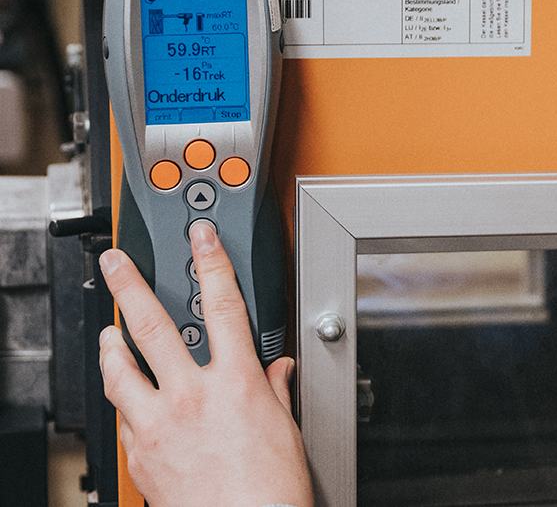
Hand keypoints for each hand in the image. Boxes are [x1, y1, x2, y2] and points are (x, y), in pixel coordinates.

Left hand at [98, 222, 312, 506]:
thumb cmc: (271, 490)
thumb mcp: (285, 428)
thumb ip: (274, 389)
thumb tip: (277, 369)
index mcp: (236, 382)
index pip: (223, 305)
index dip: (211, 262)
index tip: (200, 238)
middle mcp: (192, 396)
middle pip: (152, 325)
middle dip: (130, 285)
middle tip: (116, 262)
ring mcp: (159, 424)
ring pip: (120, 370)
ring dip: (111, 345)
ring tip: (108, 331)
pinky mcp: (139, 453)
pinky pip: (124, 416)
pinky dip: (125, 401)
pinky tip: (126, 396)